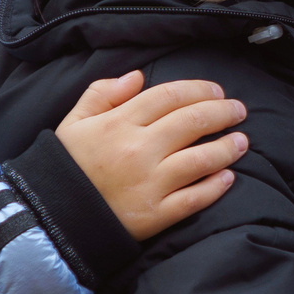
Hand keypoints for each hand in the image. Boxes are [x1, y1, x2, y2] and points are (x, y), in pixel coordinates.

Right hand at [55, 71, 249, 240]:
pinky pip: (195, 198)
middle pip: (193, 122)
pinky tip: (228, 177)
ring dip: (228, 147)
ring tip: (242, 141)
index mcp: (119, 123)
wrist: (52, 217)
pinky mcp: (156, 214)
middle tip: (238, 110)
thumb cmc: (67, 166)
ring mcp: (151, 183)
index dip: (199, 89)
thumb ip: (102, 94)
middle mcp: (139, 150)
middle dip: (223, 112)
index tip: (216, 90)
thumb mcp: (74, 122)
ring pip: (201, 159)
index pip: (170, 96)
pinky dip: (215, 186)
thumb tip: (137, 77)